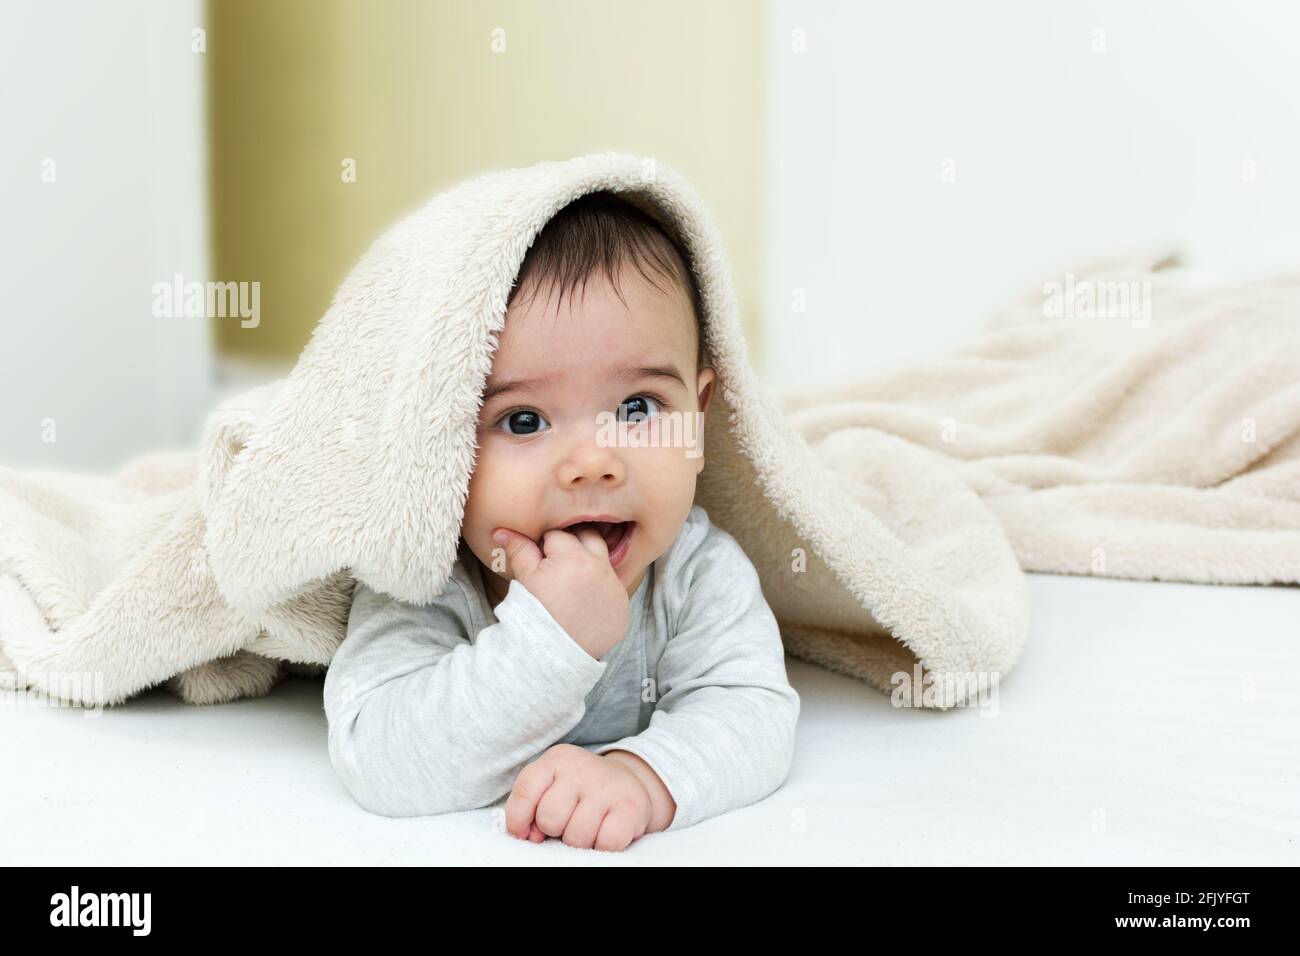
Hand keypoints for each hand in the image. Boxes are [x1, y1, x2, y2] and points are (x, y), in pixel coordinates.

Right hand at [492, 525, 629, 658]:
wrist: (552, 656)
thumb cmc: (534, 615)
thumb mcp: (525, 580)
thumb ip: (519, 550)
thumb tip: (502, 531)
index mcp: (574, 557)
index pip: (559, 535)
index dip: (545, 546)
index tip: (540, 561)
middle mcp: (601, 568)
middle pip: (589, 538)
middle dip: (573, 545)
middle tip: (557, 567)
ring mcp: (615, 588)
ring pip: (603, 563)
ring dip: (589, 566)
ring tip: (570, 586)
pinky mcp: (623, 608)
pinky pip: (613, 589)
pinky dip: (601, 592)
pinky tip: (584, 605)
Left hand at [505, 744, 651, 850]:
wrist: (627, 783)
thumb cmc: (580, 790)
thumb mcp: (553, 785)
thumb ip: (533, 805)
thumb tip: (530, 835)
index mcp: (556, 760)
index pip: (526, 790)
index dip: (519, 819)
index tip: (527, 832)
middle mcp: (581, 768)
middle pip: (550, 818)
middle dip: (555, 829)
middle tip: (568, 822)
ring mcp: (607, 787)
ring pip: (576, 836)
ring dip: (580, 841)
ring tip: (588, 826)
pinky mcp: (630, 807)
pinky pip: (606, 843)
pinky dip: (603, 846)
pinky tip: (605, 831)